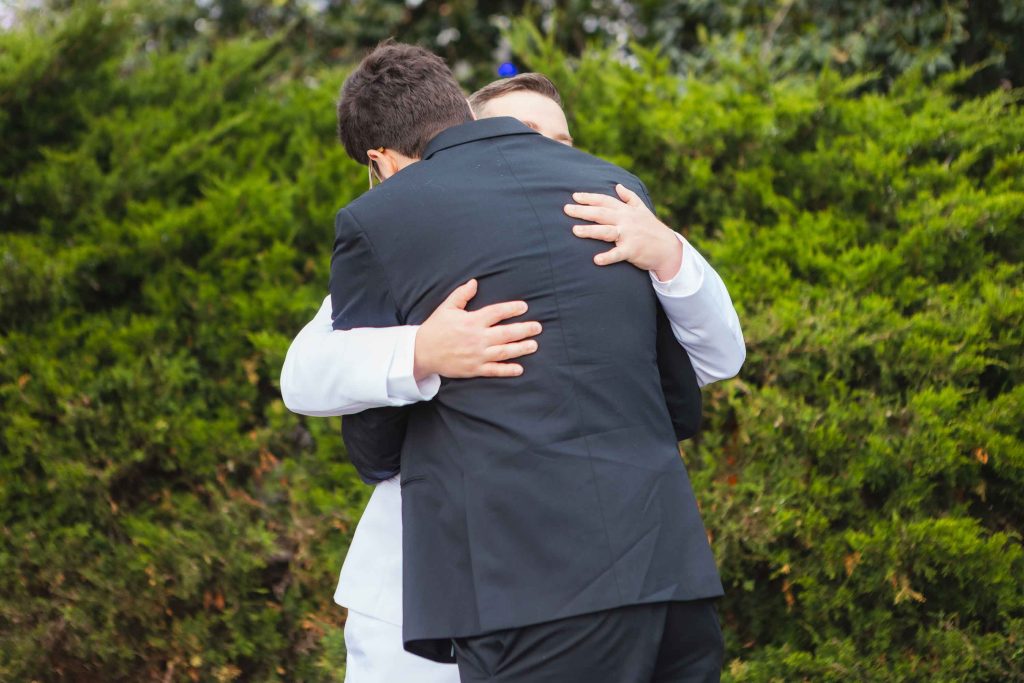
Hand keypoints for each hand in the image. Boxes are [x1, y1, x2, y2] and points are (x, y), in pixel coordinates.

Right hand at [414, 279, 541, 379]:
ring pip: (504, 352)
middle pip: (506, 333)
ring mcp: (477, 355)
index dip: (512, 309)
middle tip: (538, 327)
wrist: (421, 352)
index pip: (497, 312)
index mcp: (472, 321)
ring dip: (521, 348)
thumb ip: (461, 294)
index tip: (524, 307)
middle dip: (524, 329)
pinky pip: (494, 370)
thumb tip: (475, 282)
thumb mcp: (446, 308)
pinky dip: (507, 370)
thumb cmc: (435, 328)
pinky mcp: (474, 369)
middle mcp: (478, 338)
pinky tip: (519, 368)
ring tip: (534, 345)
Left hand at [564, 184, 682, 281]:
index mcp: (626, 211)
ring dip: (590, 231)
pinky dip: (608, 257)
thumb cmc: (652, 229)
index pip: (604, 200)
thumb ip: (629, 197)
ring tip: (575, 231)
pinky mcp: (632, 250)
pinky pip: (618, 254)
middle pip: (601, 213)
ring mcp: (628, 235)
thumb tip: (618, 185)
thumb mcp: (642, 209)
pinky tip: (597, 260)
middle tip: (566, 209)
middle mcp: (625, 220)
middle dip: (583, 211)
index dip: (589, 198)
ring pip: (606, 231)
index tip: (574, 196)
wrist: (668, 248)